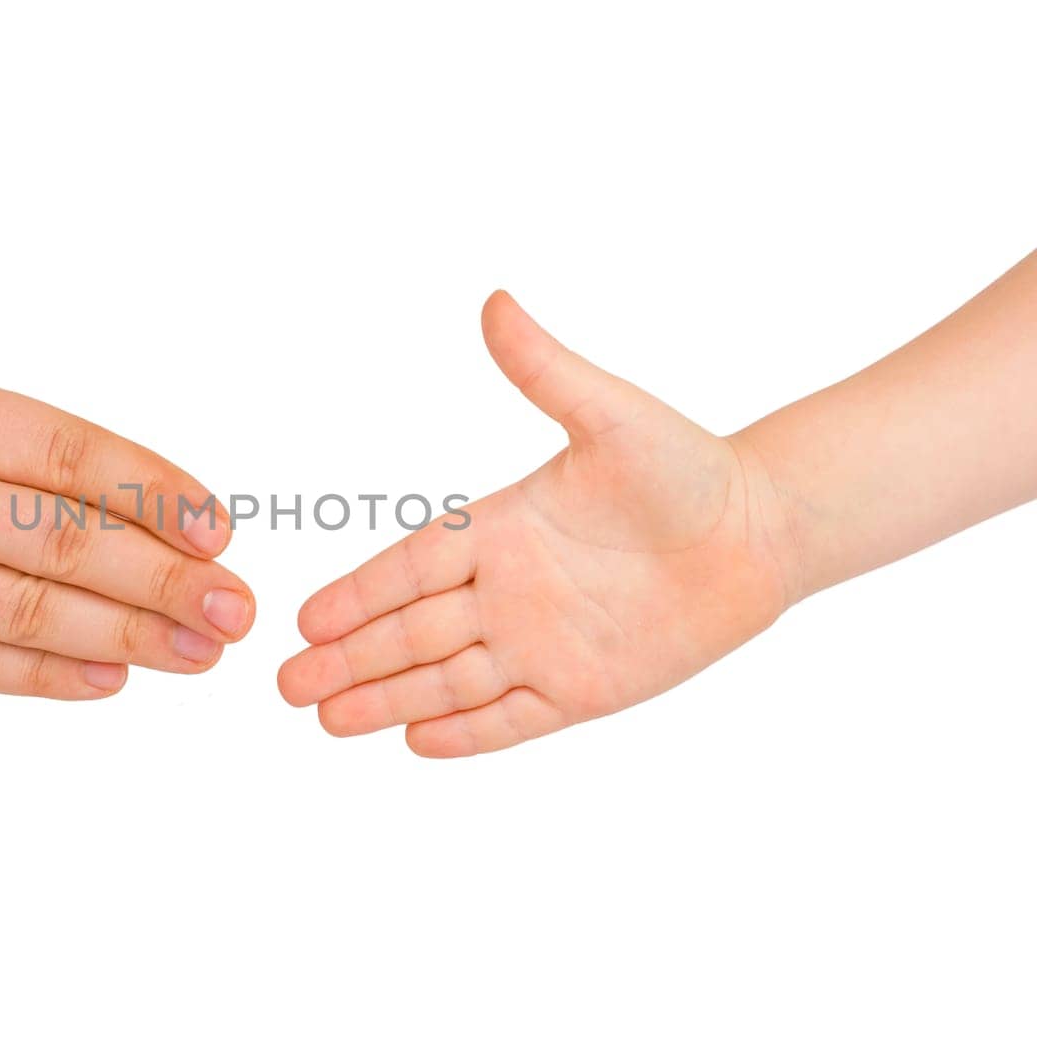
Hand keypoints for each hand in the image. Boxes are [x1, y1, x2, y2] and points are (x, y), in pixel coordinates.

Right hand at [277, 291, 798, 755]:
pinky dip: (468, 734)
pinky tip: (414, 744)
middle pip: (411, 632)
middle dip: (349, 660)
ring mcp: (541, 641)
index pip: (411, 566)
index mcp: (501, 526)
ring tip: (325, 722)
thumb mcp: (611, 416)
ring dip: (388, 701)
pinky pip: (514, 717)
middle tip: (284, 687)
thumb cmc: (687, 466)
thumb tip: (496, 302)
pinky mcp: (582, 687)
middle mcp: (508, 588)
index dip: (358, 594)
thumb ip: (547, 371)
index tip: (306, 619)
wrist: (762, 530)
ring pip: (448, 680)